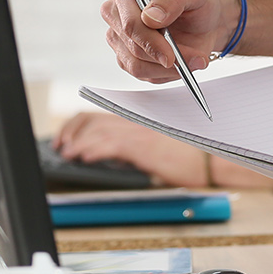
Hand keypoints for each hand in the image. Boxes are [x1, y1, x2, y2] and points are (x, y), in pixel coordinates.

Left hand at [53, 112, 193, 185]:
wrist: (212, 160)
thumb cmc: (192, 154)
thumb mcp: (162, 146)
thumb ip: (140, 144)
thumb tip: (119, 157)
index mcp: (141, 118)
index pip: (103, 113)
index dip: (79, 123)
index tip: (67, 136)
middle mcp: (138, 120)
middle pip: (95, 119)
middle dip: (72, 131)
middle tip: (60, 145)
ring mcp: (141, 131)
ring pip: (99, 131)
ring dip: (78, 143)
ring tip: (66, 153)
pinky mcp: (143, 145)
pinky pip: (111, 144)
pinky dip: (93, 150)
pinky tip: (84, 157)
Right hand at [99, 0, 235, 81]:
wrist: (204, 19)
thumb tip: (150, 16)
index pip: (129, 22)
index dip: (149, 40)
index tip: (171, 54)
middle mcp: (117, 14)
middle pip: (132, 45)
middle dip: (164, 56)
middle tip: (193, 58)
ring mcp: (120, 37)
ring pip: (135, 64)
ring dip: (168, 68)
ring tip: (194, 59)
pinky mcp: (127, 57)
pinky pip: (143, 73)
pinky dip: (166, 73)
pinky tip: (183, 62)